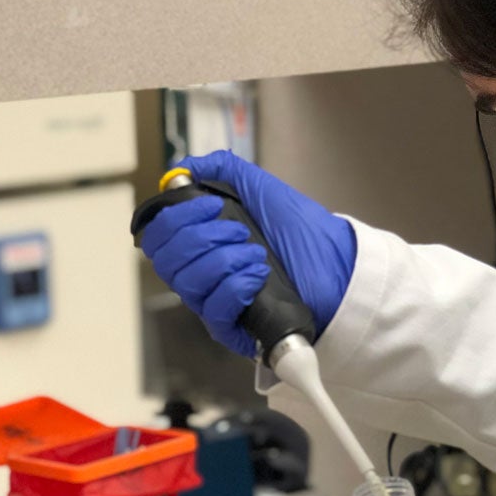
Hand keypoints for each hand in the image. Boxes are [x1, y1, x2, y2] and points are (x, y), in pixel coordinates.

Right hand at [140, 151, 356, 356]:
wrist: (337, 265)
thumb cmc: (303, 232)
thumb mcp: (262, 189)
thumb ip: (223, 170)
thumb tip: (184, 167)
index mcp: (201, 243)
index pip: (158, 237)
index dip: (175, 218)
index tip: (212, 206)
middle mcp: (201, 273)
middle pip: (166, 260)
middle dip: (201, 237)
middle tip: (240, 231)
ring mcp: (215, 302)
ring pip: (187, 283)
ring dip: (224, 260)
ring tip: (257, 254)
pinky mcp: (232, 328)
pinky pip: (213, 309)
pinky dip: (235, 285)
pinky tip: (258, 276)